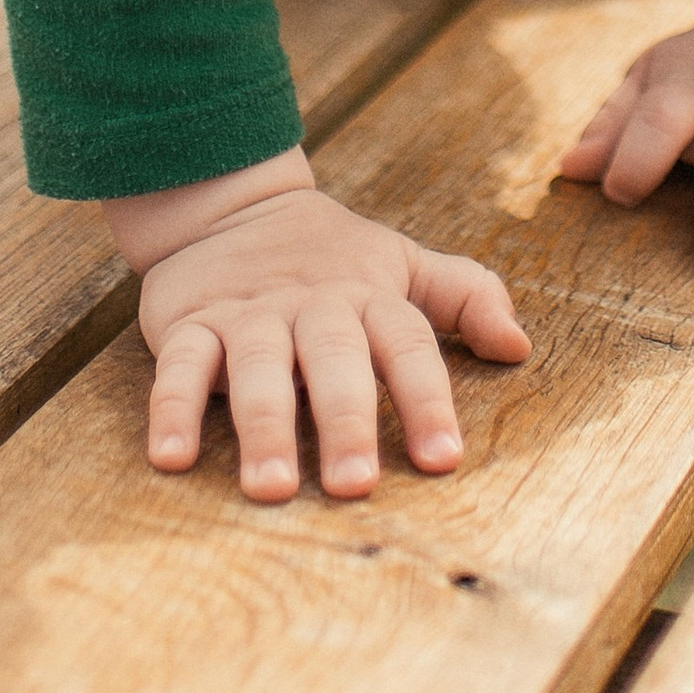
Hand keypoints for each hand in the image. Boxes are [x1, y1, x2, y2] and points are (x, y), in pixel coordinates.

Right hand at [117, 157, 529, 503]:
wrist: (230, 204)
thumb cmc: (331, 257)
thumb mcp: (402, 264)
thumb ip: (464, 295)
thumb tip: (521, 346)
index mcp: (368, 296)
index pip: (407, 345)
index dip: (427, 399)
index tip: (444, 459)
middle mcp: (312, 307)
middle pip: (334, 361)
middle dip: (345, 421)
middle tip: (354, 484)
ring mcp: (249, 315)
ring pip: (258, 368)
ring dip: (265, 426)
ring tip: (272, 488)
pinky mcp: (190, 324)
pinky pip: (181, 367)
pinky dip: (172, 410)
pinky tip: (172, 459)